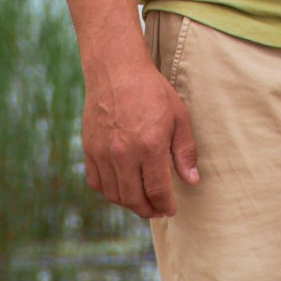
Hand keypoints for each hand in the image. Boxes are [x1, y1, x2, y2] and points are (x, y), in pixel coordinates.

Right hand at [81, 54, 199, 218]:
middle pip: (134, 199)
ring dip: (129, 203)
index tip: (170, 209)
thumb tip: (192, 180)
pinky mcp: (89, 149)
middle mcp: (124, 153)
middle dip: (149, 210)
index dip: (166, 205)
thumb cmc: (152, 91)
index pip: (158, 190)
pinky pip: (96, 182)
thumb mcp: (179, 116)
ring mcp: (103, 152)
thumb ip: (185, 151)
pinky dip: (109, 191)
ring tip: (141, 200)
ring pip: (114, 195)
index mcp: (150, 145)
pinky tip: (121, 187)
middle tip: (158, 209)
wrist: (117, 70)